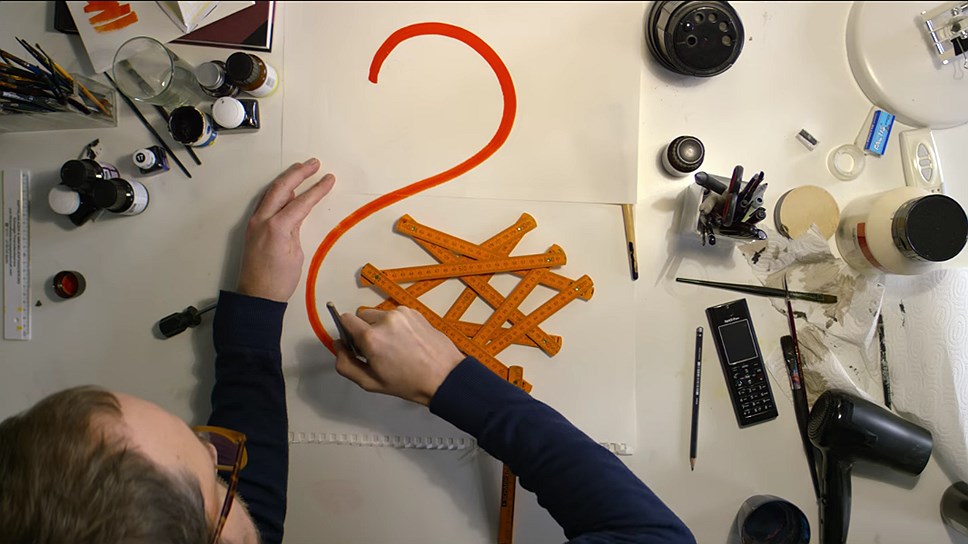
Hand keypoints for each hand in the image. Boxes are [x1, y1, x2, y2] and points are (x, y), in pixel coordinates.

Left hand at [237, 159, 335, 301]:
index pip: (301, 202)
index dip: (317, 189)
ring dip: (286, 179)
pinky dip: (277, 192)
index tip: (329, 178)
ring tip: (300, 169)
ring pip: (271, 192)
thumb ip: (295, 230)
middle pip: (282, 188)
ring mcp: (254, 222)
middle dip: (298, 173)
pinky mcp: (252, 228)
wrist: (256, 297)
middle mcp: (262, 220)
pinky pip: (265, 202)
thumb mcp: (296, 255)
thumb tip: (296, 216)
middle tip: (313, 164)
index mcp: (277, 227)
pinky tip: (285, 189)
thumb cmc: (279, 282)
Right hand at [334, 307, 464, 405]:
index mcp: (372, 337)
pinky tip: (406, 341)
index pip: (345, 319)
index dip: (346, 331)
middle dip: (364, 330)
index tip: (353, 343)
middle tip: (377, 350)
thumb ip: (345, 364)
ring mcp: (401, 313)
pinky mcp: (414, 312)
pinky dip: (396, 325)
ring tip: (395, 346)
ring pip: (378, 315)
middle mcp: (385, 319)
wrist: (443, 376)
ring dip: (380, 327)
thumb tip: (337, 345)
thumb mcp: (370, 382)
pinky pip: (395, 315)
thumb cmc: (408, 383)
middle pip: (361, 316)